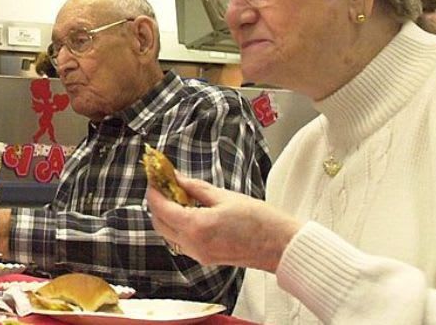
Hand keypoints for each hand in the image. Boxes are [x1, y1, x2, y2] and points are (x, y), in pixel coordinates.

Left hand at [145, 174, 301, 271]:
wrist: (281, 246)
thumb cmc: (260, 220)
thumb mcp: (225, 197)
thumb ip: (195, 188)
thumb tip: (176, 179)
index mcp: (196, 227)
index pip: (161, 208)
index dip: (154, 191)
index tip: (155, 178)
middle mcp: (193, 244)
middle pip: (159, 223)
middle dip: (158, 204)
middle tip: (165, 185)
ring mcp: (199, 255)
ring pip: (169, 234)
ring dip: (167, 216)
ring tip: (178, 196)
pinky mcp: (206, 259)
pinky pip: (182, 242)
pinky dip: (179, 227)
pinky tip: (190, 212)